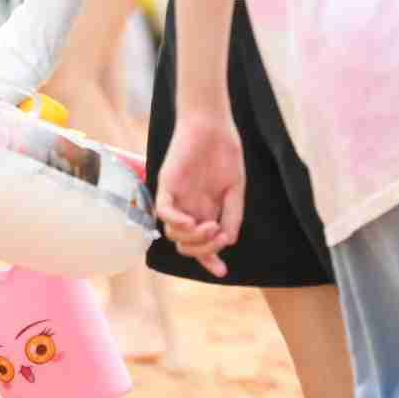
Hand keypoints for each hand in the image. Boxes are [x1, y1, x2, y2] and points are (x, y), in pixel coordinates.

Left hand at [155, 113, 243, 275]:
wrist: (214, 125)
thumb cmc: (225, 152)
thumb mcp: (235, 189)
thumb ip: (232, 215)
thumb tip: (229, 242)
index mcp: (205, 210)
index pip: (202, 244)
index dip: (210, 260)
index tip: (222, 272)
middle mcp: (189, 207)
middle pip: (187, 244)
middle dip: (204, 250)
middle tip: (219, 237)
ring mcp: (177, 197)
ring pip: (173, 233)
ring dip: (192, 239)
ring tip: (209, 227)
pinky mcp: (167, 184)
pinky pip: (163, 211)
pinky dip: (176, 222)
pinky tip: (192, 223)